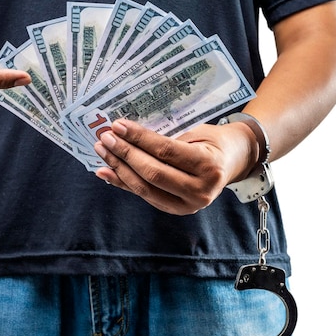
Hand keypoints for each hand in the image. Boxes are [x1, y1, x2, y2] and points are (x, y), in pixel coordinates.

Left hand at [93, 119, 257, 214]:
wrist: (233, 162)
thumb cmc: (212, 141)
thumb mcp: (196, 134)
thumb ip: (165, 140)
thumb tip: (125, 135)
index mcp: (209, 165)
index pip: (166, 151)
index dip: (139, 139)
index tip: (118, 126)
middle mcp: (201, 190)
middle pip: (153, 172)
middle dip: (125, 154)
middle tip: (105, 138)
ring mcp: (188, 205)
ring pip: (145, 188)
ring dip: (119, 169)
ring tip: (102, 151)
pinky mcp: (176, 210)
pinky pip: (144, 196)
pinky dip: (122, 183)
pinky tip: (105, 171)